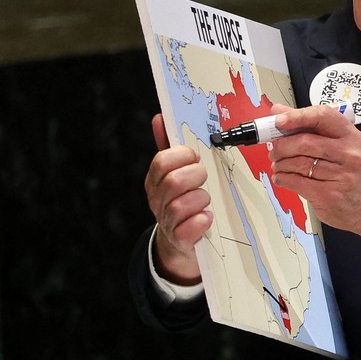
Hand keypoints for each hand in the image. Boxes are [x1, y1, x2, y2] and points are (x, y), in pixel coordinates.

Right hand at [144, 114, 212, 284]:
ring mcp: (167, 221)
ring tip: (205, 200)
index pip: (162, 161)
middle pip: (173, 181)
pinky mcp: (179, 239)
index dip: (182, 156)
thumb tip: (159, 117)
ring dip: (201, 198)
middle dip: (195, 176)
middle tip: (203, 178)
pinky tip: (207, 217)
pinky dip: (202, 221)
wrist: (178, 242)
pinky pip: (190, 228)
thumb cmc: (179, 200)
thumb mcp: (172, 173)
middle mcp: (157, 200)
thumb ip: (168, 147)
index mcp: (154, 180)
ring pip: (182, 204)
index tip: (195, 157)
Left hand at [268, 104, 360, 253]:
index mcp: (350, 135)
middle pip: (304, 143)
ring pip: (298, 163)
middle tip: (275, 150)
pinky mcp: (329, 195)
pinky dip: (283, 178)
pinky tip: (283, 177)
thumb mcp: (339, 143)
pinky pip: (296, 182)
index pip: (322, 117)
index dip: (297, 116)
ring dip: (280, 164)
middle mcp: (349, 153)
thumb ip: (308, 125)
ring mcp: (341, 176)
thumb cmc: (352, 169)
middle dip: (282, 146)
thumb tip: (279, 110)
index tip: (278, 121)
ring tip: (279, 165)